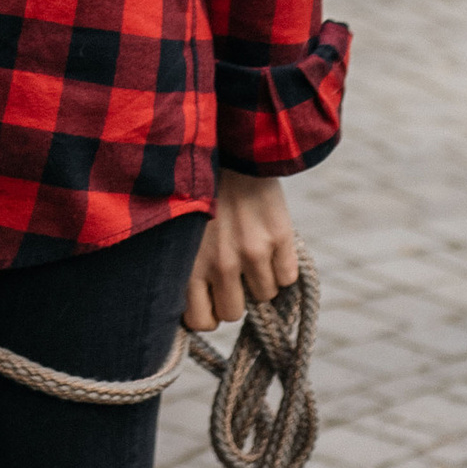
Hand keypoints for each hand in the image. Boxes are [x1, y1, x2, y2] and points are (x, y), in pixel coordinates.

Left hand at [185, 172, 298, 332]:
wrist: (229, 145)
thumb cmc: (199, 190)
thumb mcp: (180, 229)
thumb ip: (187, 266)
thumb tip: (195, 308)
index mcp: (188, 262)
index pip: (200, 322)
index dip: (206, 312)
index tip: (207, 298)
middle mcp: (220, 263)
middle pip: (232, 313)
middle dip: (232, 296)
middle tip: (230, 270)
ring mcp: (251, 252)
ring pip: (262, 297)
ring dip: (258, 279)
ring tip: (248, 249)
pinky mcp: (279, 240)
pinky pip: (286, 278)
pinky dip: (281, 266)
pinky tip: (268, 242)